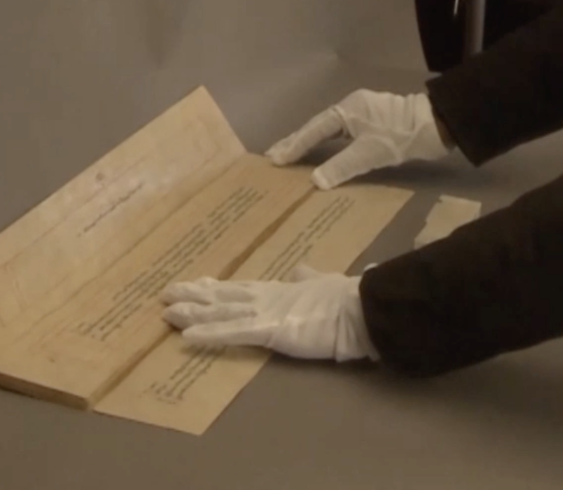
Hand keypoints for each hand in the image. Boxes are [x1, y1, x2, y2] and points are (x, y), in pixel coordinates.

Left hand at [160, 263, 379, 361]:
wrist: (354, 308)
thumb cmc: (342, 298)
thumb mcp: (322, 282)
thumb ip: (308, 276)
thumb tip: (302, 268)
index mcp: (278, 290)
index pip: (240, 288)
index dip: (216, 287)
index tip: (198, 283)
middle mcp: (264, 298)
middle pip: (222, 296)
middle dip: (194, 295)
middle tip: (167, 291)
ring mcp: (263, 312)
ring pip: (219, 312)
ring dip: (192, 312)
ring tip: (166, 312)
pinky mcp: (267, 329)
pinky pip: (231, 332)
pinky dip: (208, 333)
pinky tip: (187, 336)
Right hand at [265, 89, 453, 189]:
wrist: (435, 126)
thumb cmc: (400, 137)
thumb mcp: (369, 154)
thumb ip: (341, 167)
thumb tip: (315, 182)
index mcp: (346, 110)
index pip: (314, 130)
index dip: (294, 145)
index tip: (274, 159)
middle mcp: (350, 108)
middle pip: (317, 127)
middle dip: (296, 142)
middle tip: (274, 156)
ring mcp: (361, 115)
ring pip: (328, 131)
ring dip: (310, 144)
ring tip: (291, 157)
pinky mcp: (371, 124)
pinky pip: (340, 135)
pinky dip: (326, 146)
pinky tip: (322, 155)